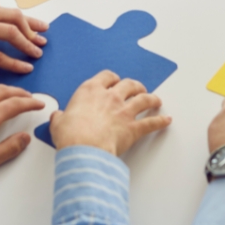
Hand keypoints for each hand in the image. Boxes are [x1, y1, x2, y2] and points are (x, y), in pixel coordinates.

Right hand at [0, 0, 47, 73]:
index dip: (28, 19)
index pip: (9, 10)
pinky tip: (23, 68)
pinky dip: (13, 62)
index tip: (40, 26)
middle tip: (43, 40)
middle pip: (15, 18)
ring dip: (27, 44)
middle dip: (32, 29)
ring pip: (10, 33)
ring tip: (36, 54)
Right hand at [49, 70, 171, 156]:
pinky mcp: (133, 127)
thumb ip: (60, 117)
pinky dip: (160, 121)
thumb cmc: (71, 135)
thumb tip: (57, 117)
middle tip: (138, 88)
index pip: (106, 77)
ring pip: (143, 99)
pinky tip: (166, 120)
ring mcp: (124, 111)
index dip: (112, 78)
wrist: (84, 148)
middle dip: (135, 86)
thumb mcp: (58, 123)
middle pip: (128, 85)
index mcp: (90, 91)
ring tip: (156, 100)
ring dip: (151, 98)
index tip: (114, 81)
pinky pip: (151, 122)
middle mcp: (110, 97)